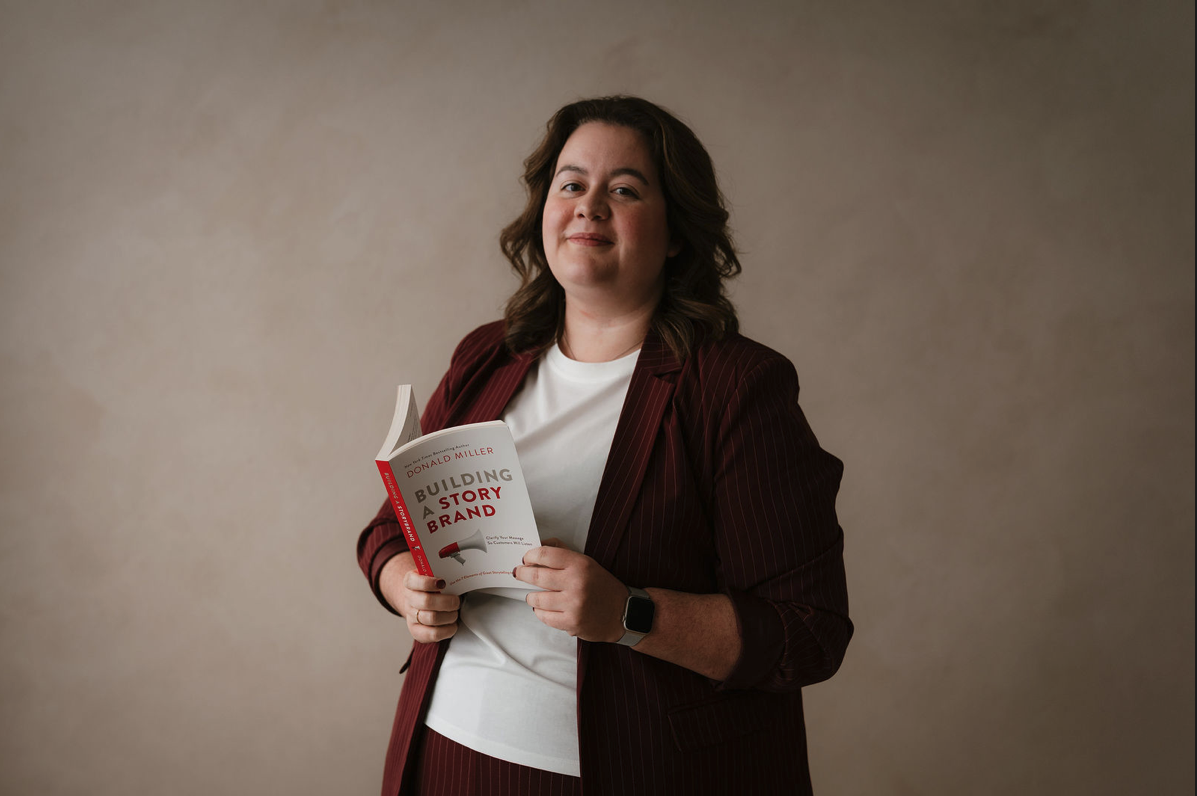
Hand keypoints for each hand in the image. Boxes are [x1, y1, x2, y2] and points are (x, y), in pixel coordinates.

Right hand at [379, 553, 459, 642]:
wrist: (420, 599)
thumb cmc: (434, 585)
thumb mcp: (434, 573)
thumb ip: (442, 569)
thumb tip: (462, 565)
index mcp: (410, 581)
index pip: (414, 581)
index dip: (429, 583)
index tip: (444, 583)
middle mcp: (408, 598)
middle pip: (426, 602)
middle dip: (447, 602)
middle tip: (457, 601)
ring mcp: (411, 615)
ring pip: (430, 618)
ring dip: (449, 616)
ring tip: (455, 612)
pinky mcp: (416, 631)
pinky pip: (431, 635)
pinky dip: (446, 631)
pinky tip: (452, 625)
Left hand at [512, 538, 626, 642]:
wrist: (624, 612)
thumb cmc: (602, 585)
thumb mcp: (587, 563)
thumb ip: (564, 553)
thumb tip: (540, 545)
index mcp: (580, 565)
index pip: (546, 554)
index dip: (531, 556)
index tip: (526, 559)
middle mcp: (576, 583)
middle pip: (537, 576)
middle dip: (523, 574)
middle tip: (518, 573)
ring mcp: (573, 605)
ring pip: (537, 599)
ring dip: (531, 596)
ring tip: (533, 595)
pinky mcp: (571, 623)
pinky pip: (544, 617)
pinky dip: (540, 612)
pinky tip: (543, 608)